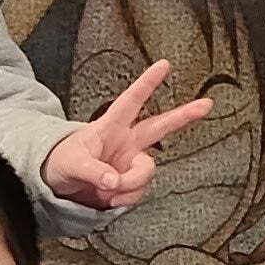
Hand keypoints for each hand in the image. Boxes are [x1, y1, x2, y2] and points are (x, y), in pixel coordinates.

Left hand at [39, 58, 219, 209]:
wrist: (59, 184)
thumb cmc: (61, 163)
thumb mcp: (71, 164)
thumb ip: (93, 172)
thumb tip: (113, 180)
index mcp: (110, 127)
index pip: (131, 101)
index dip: (147, 83)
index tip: (163, 66)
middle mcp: (126, 141)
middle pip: (161, 125)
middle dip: (184, 115)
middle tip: (205, 105)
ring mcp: (131, 161)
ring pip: (147, 172)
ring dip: (128, 185)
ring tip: (106, 189)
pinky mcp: (131, 181)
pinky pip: (138, 192)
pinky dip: (124, 198)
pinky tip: (110, 196)